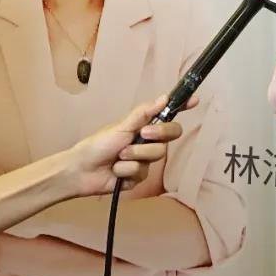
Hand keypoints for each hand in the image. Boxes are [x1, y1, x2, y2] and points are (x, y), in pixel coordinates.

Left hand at [63, 94, 194, 196]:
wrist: (81, 170)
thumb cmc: (98, 144)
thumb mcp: (121, 126)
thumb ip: (144, 113)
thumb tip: (164, 97)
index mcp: (144, 126)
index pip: (168, 115)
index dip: (182, 108)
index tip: (194, 100)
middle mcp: (147, 142)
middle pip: (169, 137)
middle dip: (157, 136)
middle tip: (143, 134)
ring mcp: (144, 160)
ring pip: (156, 156)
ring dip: (135, 155)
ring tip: (119, 156)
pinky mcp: (138, 177)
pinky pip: (142, 172)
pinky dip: (126, 170)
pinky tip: (116, 171)